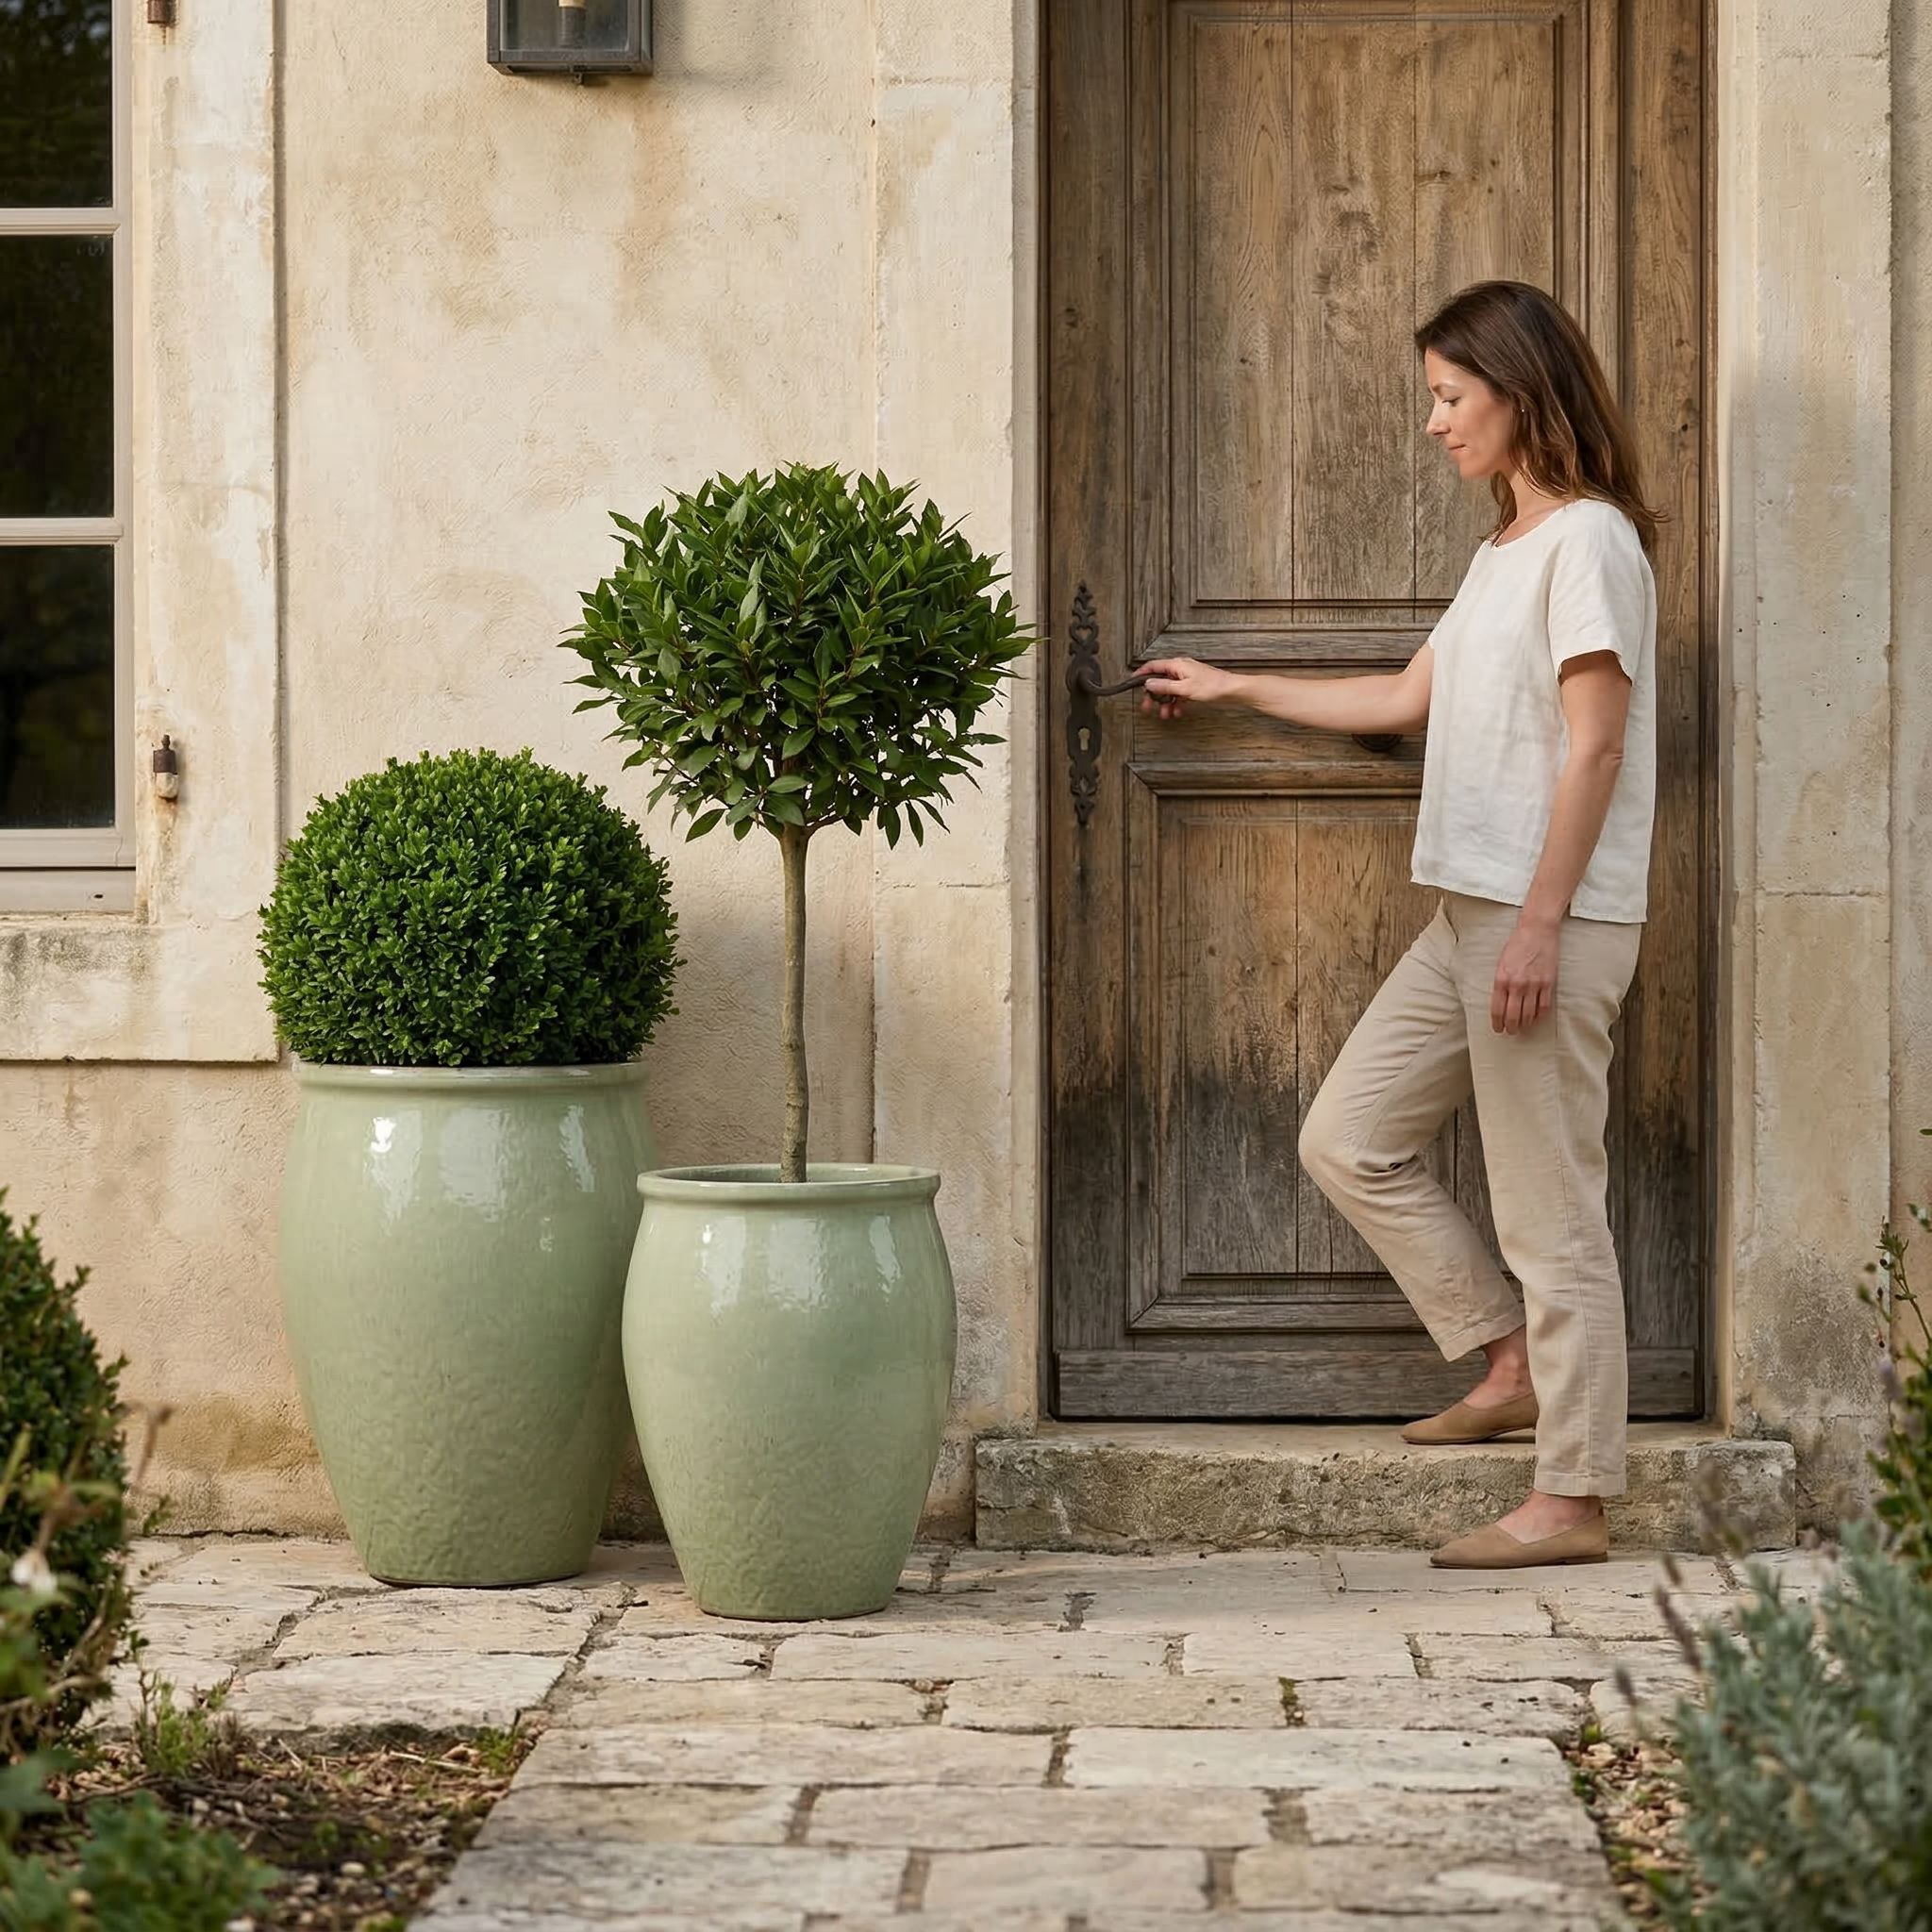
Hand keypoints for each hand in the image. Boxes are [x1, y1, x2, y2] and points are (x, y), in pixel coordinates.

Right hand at [1137, 657, 1239, 719]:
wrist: (1232, 690)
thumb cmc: (1213, 686)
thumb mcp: (1184, 688)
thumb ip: (1164, 686)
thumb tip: (1149, 683)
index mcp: (1177, 665)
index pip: (1153, 666)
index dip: (1141, 674)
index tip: (1132, 682)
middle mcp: (1181, 669)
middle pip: (1160, 680)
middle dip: (1153, 694)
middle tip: (1147, 706)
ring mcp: (1188, 677)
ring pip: (1169, 690)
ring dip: (1165, 702)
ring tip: (1165, 714)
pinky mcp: (1194, 686)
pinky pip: (1179, 694)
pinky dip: (1176, 703)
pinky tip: (1178, 711)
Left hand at [1491, 915, 1559, 1034]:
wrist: (1537, 930)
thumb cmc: (1517, 944)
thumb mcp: (1501, 963)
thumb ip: (1501, 983)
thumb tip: (1502, 1002)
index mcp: (1501, 979)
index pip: (1497, 1010)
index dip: (1497, 1023)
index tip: (1498, 1029)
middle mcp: (1517, 984)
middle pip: (1513, 1016)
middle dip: (1511, 1028)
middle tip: (1511, 1032)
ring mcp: (1534, 985)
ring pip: (1529, 1014)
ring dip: (1525, 1024)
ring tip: (1523, 1026)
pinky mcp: (1548, 983)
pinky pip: (1544, 1006)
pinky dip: (1540, 1015)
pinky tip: (1536, 1016)